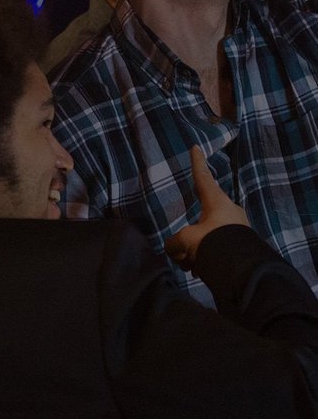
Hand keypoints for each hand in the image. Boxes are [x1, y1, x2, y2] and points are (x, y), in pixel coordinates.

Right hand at [165, 145, 248, 272]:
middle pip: (202, 216)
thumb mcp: (186, 240)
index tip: (197, 147)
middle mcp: (230, 210)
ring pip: (209, 234)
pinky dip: (208, 256)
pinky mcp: (243, 245)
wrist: (243, 270)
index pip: (203, 178)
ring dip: (197, 248)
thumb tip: (174, 248)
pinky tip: (201, 271)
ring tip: (191, 266)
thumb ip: (175, 242)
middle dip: (190, 233)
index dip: (197, 163)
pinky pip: (219, 247)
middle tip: (182, 250)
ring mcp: (239, 228)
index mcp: (217, 202)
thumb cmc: (214, 244)